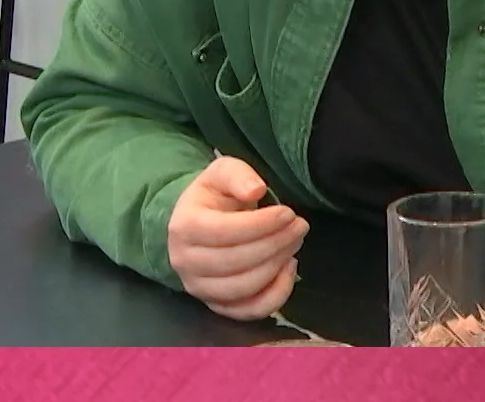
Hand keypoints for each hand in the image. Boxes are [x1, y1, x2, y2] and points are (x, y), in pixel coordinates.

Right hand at [167, 155, 307, 319]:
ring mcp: (199, 288)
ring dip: (277, 265)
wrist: (197, 223)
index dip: (261, 225)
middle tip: (300, 226)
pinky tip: (289, 268)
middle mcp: (186, 262)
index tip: (289, 214)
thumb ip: (238, 175)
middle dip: (276, 243)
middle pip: (237, 261)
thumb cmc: (214, 196)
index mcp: (185, 227)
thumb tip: (256, 190)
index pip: (225, 232)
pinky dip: (276, 294)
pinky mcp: (217, 306)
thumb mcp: (222, 172)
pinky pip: (250, 311)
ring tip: (294, 242)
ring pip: (245, 288)